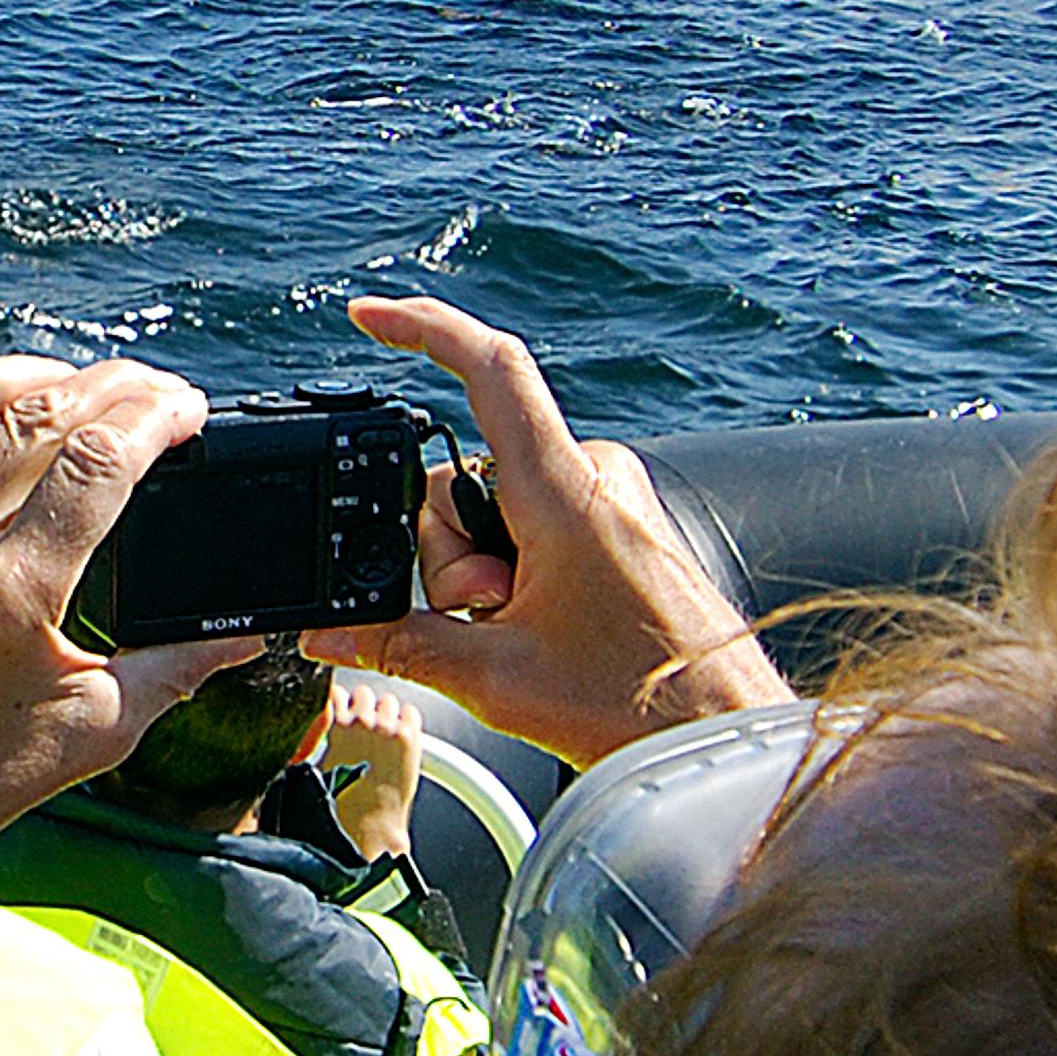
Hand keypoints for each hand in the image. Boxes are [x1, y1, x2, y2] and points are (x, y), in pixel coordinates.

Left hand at [0, 353, 260, 976]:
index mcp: (11, 594)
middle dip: (116, 386)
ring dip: (44, 377)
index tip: (192, 412)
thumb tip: (248, 629)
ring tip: (96, 391)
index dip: (155, 418)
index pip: (96, 462)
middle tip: (163, 394)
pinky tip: (28, 421)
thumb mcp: (100, 729)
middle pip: (41, 412)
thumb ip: (180, 666)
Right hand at [300, 295, 787, 764]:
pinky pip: (536, 526)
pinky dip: (517, 572)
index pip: (488, 371)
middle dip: (449, 553)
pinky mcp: (624, 529)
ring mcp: (612, 503)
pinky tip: (542, 627)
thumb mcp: (495, 680)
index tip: (368, 318)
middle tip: (490, 618)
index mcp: (562, 493)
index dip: (422, 330)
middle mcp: (592, 480)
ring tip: (525, 634)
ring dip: (484, 572)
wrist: (725, 737)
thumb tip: (331, 631)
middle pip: (465, 475)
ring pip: (498, 510)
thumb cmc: (643, 707)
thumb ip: (400, 643)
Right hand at [319, 674, 424, 861]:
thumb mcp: (313, 768)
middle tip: (364, 728)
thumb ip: (314, 739)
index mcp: (334, 726)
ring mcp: (387, 728)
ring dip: (386, 713)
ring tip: (384, 736)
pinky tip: (401, 741)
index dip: (339, 704)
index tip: (341, 714)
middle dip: (363, 706)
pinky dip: (407, 722)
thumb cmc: (340, 806)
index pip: (335, 693)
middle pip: (363, 692)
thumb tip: (321, 721)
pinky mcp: (409, 739)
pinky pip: (411, 712)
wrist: (369, 827)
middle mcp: (361, 722)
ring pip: (388, 700)